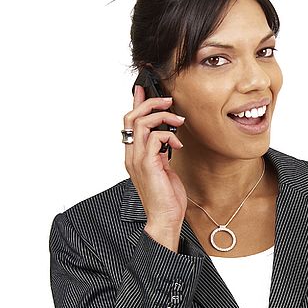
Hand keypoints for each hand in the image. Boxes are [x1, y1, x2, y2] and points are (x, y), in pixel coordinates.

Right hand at [125, 85, 187, 250]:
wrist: (165, 218)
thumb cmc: (166, 198)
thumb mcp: (164, 169)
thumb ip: (160, 154)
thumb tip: (166, 139)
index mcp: (134, 155)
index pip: (129, 123)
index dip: (136, 103)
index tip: (143, 89)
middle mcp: (132, 155)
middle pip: (131, 117)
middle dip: (150, 103)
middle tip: (168, 100)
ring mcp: (138, 160)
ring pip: (141, 123)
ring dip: (163, 116)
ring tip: (178, 121)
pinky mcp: (148, 164)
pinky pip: (155, 138)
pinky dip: (169, 136)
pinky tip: (178, 145)